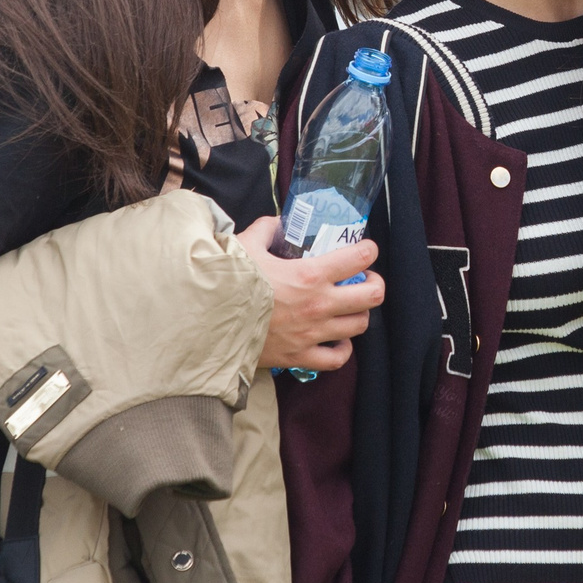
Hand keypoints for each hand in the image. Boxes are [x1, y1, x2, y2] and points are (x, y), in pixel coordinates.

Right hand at [239, 218, 383, 372]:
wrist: (208, 322)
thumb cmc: (227, 282)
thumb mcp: (245, 245)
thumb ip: (267, 229)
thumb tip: (277, 224)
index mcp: (310, 274)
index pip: (359, 257)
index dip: (369, 250)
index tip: (365, 249)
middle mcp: (319, 304)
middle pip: (373, 295)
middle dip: (374, 283)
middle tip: (364, 279)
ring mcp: (313, 333)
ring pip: (360, 325)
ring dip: (359, 313)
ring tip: (350, 307)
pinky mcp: (301, 356)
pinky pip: (337, 359)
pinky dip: (343, 349)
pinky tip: (337, 339)